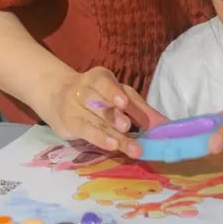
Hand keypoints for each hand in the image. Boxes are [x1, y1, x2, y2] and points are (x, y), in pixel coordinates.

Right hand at [40, 67, 165, 158]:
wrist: (57, 96)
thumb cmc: (97, 97)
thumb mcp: (117, 96)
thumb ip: (140, 110)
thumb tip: (166, 124)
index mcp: (99, 78)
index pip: (105, 83)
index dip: (113, 92)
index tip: (124, 103)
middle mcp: (84, 90)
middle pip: (100, 103)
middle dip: (115, 116)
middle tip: (128, 127)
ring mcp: (74, 107)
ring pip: (96, 121)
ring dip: (113, 134)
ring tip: (129, 146)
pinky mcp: (68, 124)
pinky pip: (85, 132)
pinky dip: (99, 139)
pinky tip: (111, 146)